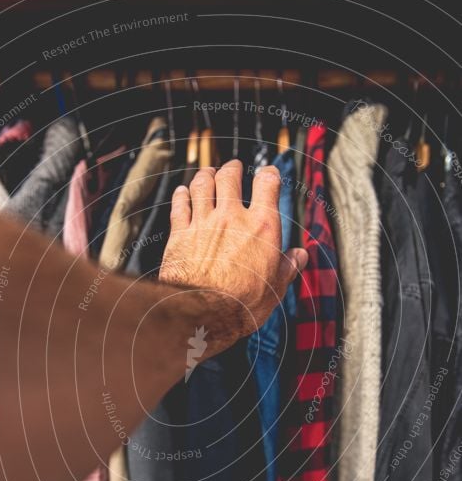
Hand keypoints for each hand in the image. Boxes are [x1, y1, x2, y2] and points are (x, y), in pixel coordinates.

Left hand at [159, 159, 306, 337]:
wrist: (203, 313)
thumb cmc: (243, 304)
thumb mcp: (275, 288)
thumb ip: (287, 267)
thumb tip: (300, 256)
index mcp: (262, 227)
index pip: (267, 184)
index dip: (269, 174)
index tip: (268, 173)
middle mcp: (232, 217)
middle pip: (229, 177)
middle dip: (232, 168)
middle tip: (233, 167)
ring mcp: (203, 223)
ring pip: (202, 184)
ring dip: (206, 174)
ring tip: (208, 172)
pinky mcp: (180, 234)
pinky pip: (179, 205)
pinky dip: (181, 195)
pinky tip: (182, 192)